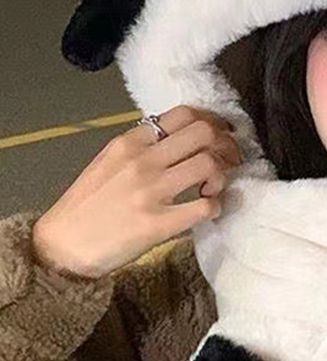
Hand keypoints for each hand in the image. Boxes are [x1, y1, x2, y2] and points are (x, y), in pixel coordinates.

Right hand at [32, 105, 241, 280]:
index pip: (183, 114)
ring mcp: (151, 191)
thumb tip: (181, 141)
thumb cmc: (88, 205)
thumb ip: (142, 148)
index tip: (219, 135)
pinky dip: (215, 207)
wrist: (65, 245)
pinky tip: (207, 210)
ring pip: (208, 164)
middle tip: (228, 160)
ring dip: (222, 176)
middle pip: (203, 133)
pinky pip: (205, 207)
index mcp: (130, 142)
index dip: (211, 122)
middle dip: (225, 144)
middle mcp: (142, 161)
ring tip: (212, 188)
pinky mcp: (159, 224)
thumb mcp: (109, 162)